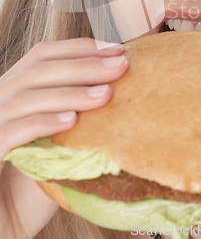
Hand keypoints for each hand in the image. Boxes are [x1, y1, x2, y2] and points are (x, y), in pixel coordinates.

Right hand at [0, 38, 127, 238]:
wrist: (4, 223)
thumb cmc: (34, 181)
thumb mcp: (58, 140)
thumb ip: (76, 115)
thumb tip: (120, 89)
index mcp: (14, 90)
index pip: (43, 54)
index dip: (78, 48)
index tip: (115, 49)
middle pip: (39, 69)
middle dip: (83, 65)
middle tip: (121, 66)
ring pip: (26, 97)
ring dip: (69, 92)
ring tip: (105, 95)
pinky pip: (11, 132)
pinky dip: (42, 123)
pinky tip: (72, 122)